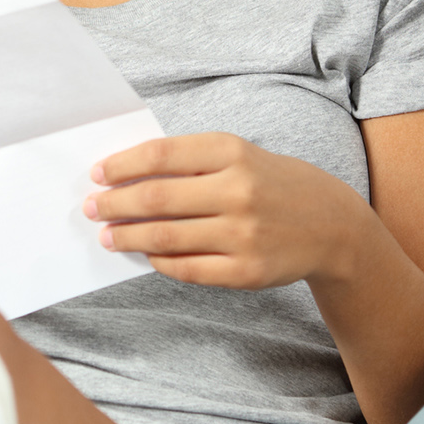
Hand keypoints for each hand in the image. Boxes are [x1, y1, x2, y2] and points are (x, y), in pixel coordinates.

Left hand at [84, 133, 366, 289]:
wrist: (332, 225)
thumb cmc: (272, 184)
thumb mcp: (239, 155)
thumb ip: (190, 162)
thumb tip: (127, 177)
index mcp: (232, 152)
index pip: (160, 156)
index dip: (121, 166)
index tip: (97, 174)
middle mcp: (237, 191)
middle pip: (156, 199)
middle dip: (114, 204)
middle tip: (91, 208)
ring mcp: (243, 234)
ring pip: (166, 238)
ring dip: (127, 237)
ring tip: (108, 235)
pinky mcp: (246, 271)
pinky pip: (187, 269)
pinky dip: (160, 261)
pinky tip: (147, 254)